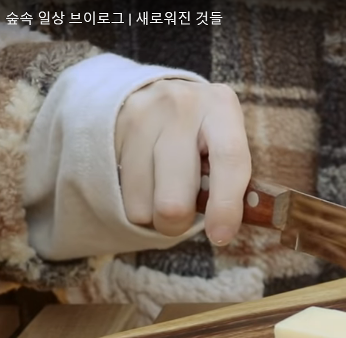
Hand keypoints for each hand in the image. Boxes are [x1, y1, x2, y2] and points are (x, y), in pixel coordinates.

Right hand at [114, 79, 251, 245]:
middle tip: (184, 218)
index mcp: (221, 107)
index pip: (229, 161)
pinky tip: (147, 182)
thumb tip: (226, 228)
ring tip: (166, 192)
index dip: (226, 206)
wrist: (155, 93)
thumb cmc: (204, 130)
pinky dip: (138, 204)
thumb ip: (233, 177)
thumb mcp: (226, 139)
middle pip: (174, 199)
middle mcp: (181, 107)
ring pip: (144, 206)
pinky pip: (122, 197)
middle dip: (179, 224)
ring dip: (156, 217)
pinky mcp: (112, 131)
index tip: (221, 236)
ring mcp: (142, 118)